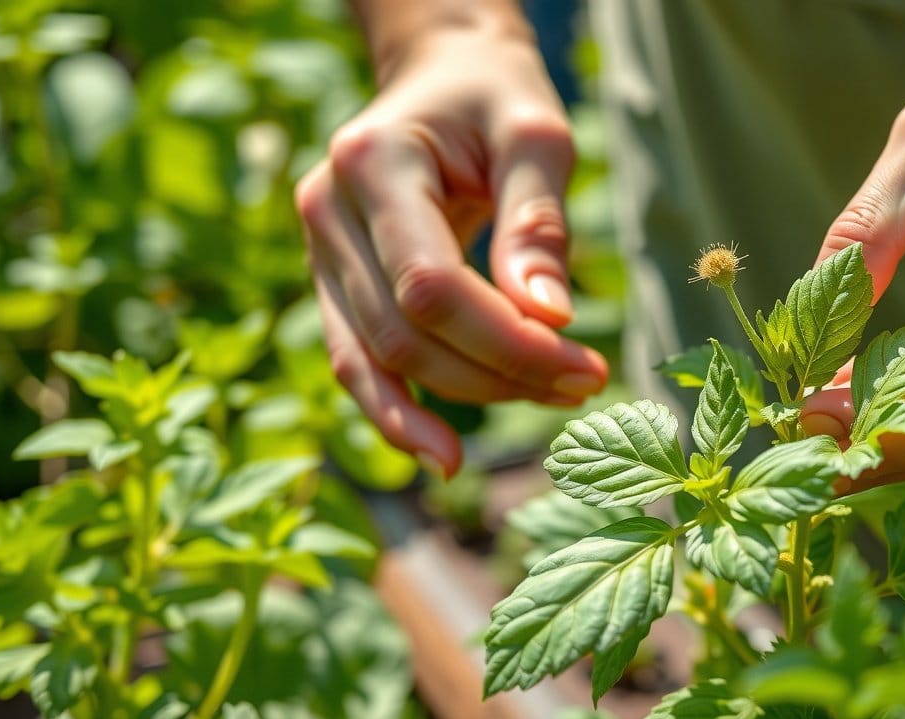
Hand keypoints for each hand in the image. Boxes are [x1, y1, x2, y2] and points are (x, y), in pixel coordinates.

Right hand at [295, 24, 606, 477]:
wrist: (441, 77)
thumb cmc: (496, 98)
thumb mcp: (537, 136)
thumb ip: (537, 224)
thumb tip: (550, 320)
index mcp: (371, 162)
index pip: (431, 286)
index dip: (507, 342)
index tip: (586, 366)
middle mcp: (326, 210)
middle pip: (405, 333)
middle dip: (500, 375)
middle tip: (587, 383)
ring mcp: (318, 250)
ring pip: (377, 359)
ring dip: (463, 399)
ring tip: (548, 404)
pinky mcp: (333, 282)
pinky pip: (357, 362)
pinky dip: (397, 412)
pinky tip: (441, 456)